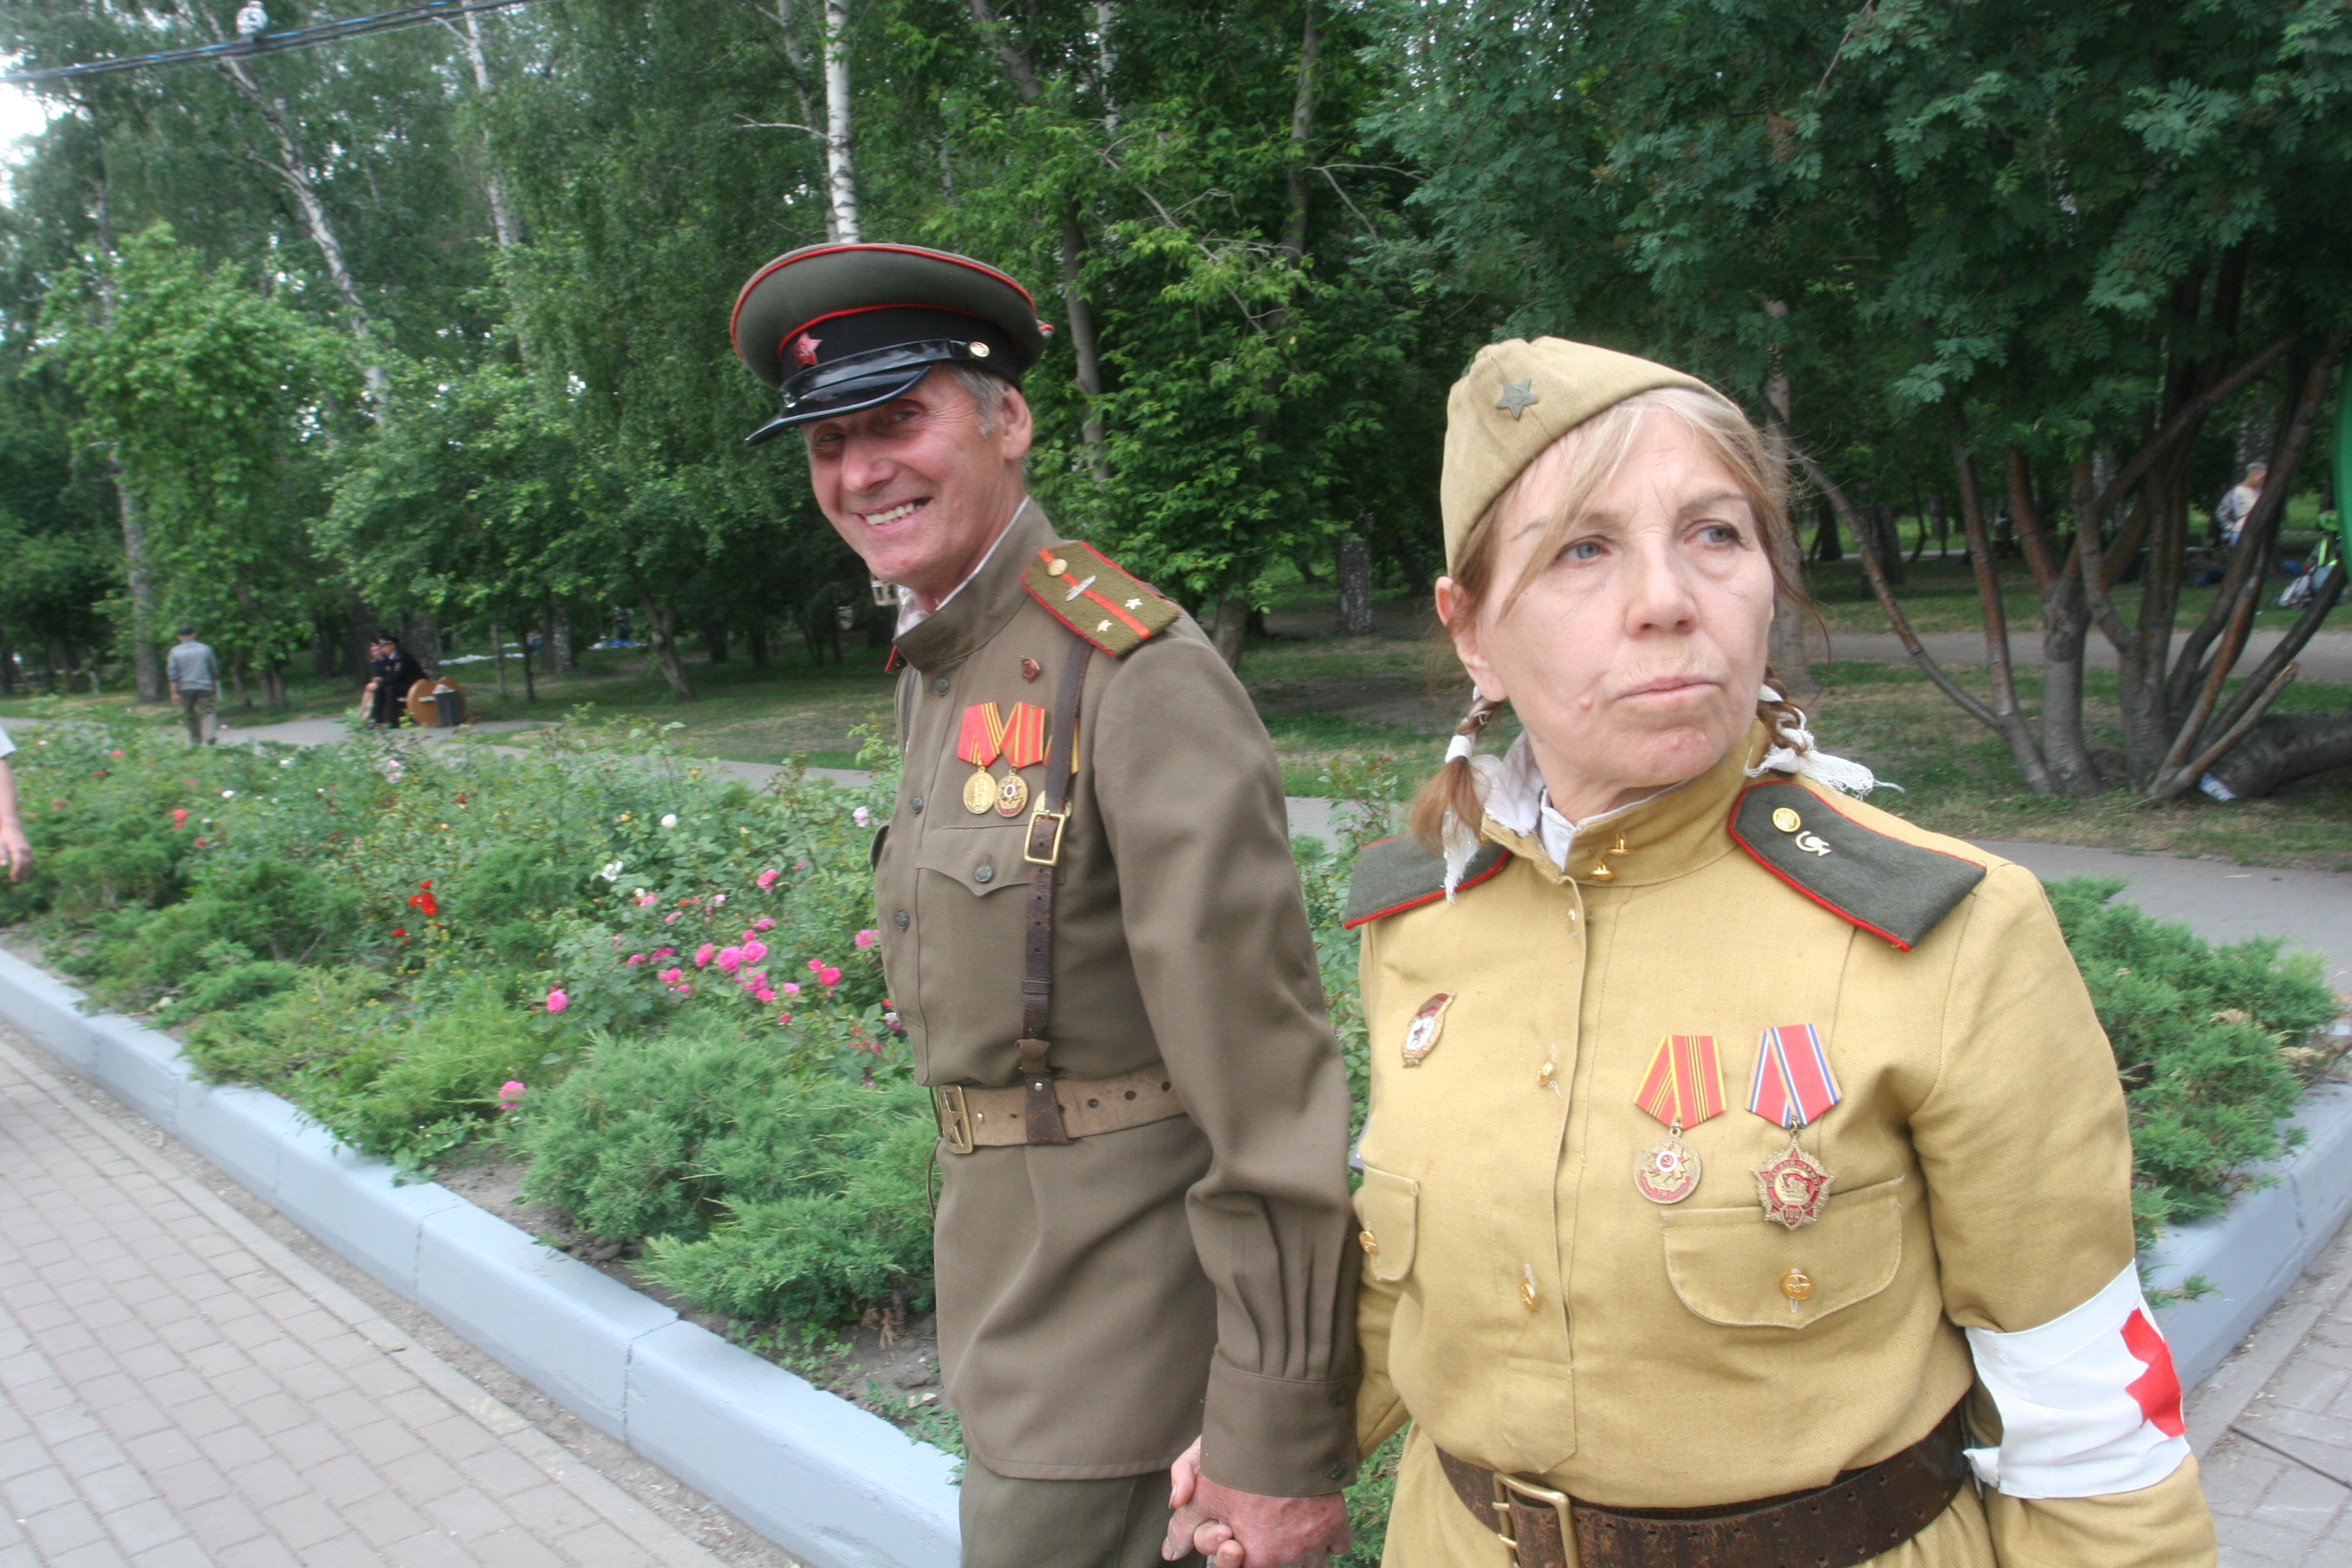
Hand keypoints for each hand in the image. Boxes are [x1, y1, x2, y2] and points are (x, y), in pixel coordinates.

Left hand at [0, 822, 26, 882]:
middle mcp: (25, 850)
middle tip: (14, 881)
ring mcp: (28, 849)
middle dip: (21, 873)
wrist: (12, 826)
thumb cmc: (4, 836)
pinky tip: (23, 871)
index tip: (11, 878)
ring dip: (25, 871)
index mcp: (18, 849)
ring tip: (19, 878)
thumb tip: (3, 865)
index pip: (18, 863)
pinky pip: (30, 860)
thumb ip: (1, 854)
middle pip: (25, 864)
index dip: (15, 871)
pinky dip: (27, 866)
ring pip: (29, 863)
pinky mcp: (28, 849)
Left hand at [1164, 1439, 1349, 1567]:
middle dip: (1266, 1549)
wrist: (1284, 1428)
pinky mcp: (1337, 1523)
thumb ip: (1184, 1525)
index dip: (1233, 1551)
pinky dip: (1328, 1536)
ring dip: (1298, 1548)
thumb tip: (1170, 1552)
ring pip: (1310, 1562)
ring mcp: (1315, 1542)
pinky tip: (1311, 1516)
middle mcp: (1286, 1558)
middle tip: (1260, 1518)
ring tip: (1285, 1517)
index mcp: (1253, 1557)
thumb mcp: (1201, 1489)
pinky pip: (1336, 1545)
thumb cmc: (1238, 1460)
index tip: (1231, 1531)